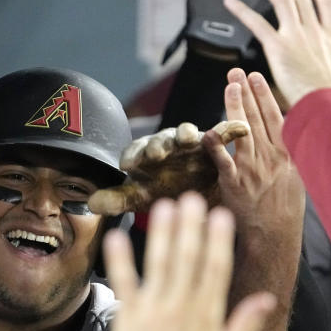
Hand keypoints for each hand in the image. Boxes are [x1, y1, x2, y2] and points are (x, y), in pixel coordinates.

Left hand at [88, 120, 249, 215]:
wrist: (193, 191)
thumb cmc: (161, 192)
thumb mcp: (140, 198)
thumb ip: (117, 199)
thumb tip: (92, 203)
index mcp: (143, 156)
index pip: (134, 153)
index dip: (131, 157)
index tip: (128, 165)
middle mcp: (165, 145)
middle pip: (159, 141)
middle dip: (159, 145)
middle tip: (158, 152)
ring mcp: (189, 143)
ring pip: (187, 134)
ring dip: (187, 134)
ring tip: (189, 138)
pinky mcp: (212, 143)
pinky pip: (221, 134)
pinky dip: (230, 129)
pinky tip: (239, 127)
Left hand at [103, 193, 274, 330]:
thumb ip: (247, 324)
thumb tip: (268, 298)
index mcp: (208, 313)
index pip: (216, 267)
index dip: (218, 239)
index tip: (220, 214)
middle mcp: (182, 306)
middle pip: (188, 257)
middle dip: (190, 225)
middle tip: (191, 196)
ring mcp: (153, 310)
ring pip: (159, 263)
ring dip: (161, 232)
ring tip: (162, 206)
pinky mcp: (128, 317)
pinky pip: (124, 282)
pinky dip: (120, 259)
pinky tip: (115, 235)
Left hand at [202, 68, 304, 244]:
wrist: (275, 236)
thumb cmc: (283, 208)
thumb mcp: (295, 177)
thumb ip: (286, 153)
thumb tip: (281, 132)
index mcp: (287, 156)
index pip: (275, 119)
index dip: (265, 96)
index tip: (257, 77)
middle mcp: (272, 159)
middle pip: (258, 119)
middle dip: (247, 93)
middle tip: (237, 72)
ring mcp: (254, 171)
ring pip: (244, 132)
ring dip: (235, 107)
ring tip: (229, 86)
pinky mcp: (236, 185)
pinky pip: (224, 161)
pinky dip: (217, 146)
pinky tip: (209, 131)